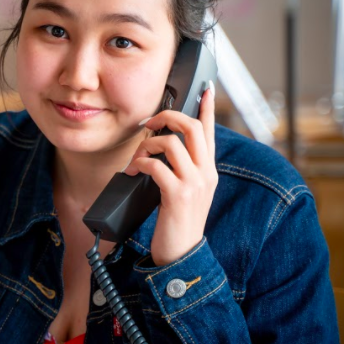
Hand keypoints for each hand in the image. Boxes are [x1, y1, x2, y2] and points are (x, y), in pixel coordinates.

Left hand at [122, 84, 217, 265]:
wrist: (181, 255)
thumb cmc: (177, 222)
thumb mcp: (185, 192)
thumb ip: (180, 170)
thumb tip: (160, 147)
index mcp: (208, 170)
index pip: (210, 132)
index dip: (208, 108)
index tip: (206, 88)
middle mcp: (206, 173)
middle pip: (192, 128)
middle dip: (167, 117)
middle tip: (150, 123)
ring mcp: (194, 184)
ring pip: (172, 144)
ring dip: (148, 145)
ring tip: (137, 159)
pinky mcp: (178, 196)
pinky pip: (156, 167)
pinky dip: (140, 164)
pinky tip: (133, 172)